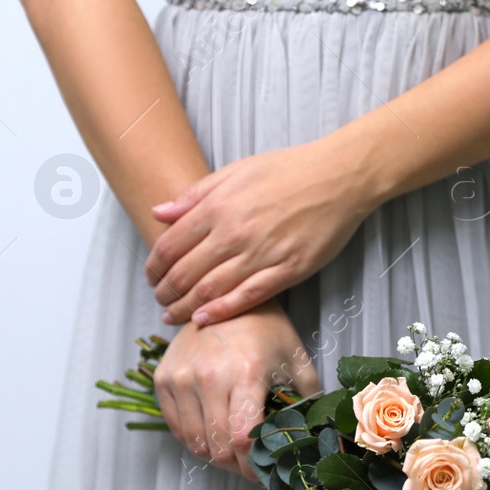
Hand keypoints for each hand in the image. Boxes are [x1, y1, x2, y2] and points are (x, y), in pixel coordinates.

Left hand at [146, 136, 380, 325]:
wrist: (339, 177)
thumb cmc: (290, 170)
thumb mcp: (236, 171)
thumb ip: (196, 194)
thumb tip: (159, 213)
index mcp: (218, 206)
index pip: (170, 245)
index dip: (153, 266)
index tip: (150, 277)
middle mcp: (235, 232)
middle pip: (185, 273)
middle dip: (165, 292)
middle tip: (160, 300)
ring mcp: (262, 253)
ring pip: (211, 290)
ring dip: (185, 307)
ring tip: (174, 315)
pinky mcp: (289, 270)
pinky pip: (248, 297)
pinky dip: (222, 311)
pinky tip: (204, 319)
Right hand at [152, 300, 320, 476]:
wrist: (227, 297)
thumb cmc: (268, 331)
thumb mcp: (297, 362)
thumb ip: (307, 402)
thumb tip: (316, 438)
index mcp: (245, 374)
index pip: (241, 439)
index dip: (252, 465)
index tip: (264, 473)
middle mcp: (207, 377)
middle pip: (217, 446)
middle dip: (237, 466)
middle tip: (251, 467)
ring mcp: (181, 378)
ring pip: (193, 441)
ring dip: (215, 456)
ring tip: (234, 455)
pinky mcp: (163, 378)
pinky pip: (175, 426)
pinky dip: (194, 439)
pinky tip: (213, 437)